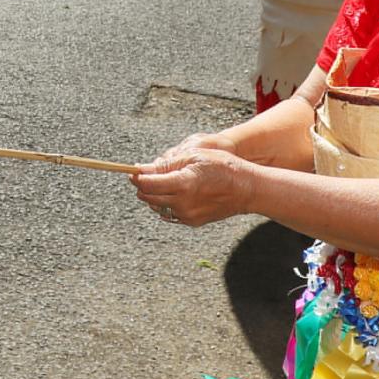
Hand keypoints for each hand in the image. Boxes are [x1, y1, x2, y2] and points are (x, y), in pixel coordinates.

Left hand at [131, 145, 253, 226]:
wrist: (246, 189)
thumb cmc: (223, 167)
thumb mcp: (194, 156)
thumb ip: (167, 164)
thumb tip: (144, 169)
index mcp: (183, 184)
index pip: (148, 183)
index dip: (137, 177)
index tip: (132, 171)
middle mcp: (183, 203)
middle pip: (149, 197)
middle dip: (142, 186)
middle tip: (142, 175)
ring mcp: (187, 215)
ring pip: (157, 206)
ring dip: (153, 195)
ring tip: (160, 182)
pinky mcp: (192, 221)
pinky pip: (170, 213)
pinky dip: (166, 203)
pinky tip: (174, 193)